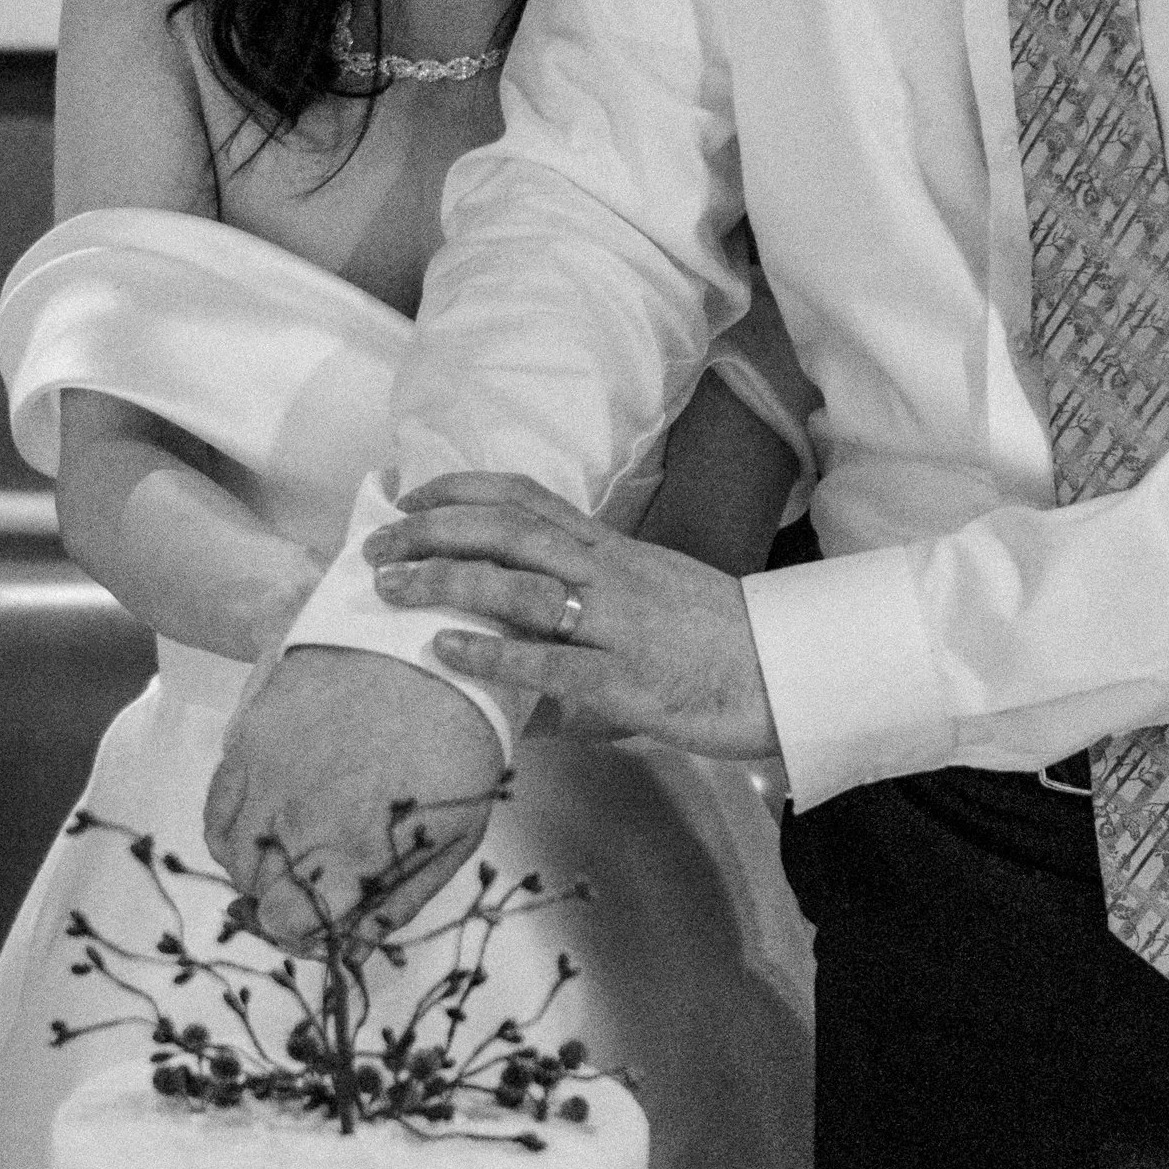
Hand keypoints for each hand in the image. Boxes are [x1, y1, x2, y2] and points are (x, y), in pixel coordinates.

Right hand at [202, 646, 506, 946]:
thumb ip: (402, 897)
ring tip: (299, 853)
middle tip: (317, 891)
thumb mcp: (457, 831)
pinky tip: (267, 827)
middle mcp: (299, 819)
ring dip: (261, 871)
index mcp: (355, 849)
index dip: (306, 938)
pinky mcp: (248, 742)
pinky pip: (216, 814)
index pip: (291, 926)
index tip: (327, 927)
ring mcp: (267, 778)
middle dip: (288, 907)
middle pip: (260, 899)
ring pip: (233, 860)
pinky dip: (233, 835)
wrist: (425, 642)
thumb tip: (356, 944)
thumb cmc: (456, 741)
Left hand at [365, 473, 780, 759]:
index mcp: (615, 549)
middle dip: (434, 529)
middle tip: (378, 543)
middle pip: (508, 530)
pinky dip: (490, 652)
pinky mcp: (623, 679)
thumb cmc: (724, 642)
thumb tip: (535, 627)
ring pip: (518, 585)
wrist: (791, 676)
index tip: (410, 492)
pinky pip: (546, 661)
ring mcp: (616, 623)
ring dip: (445, 581)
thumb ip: (595, 600)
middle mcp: (610, 573)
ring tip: (391, 588)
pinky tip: (444, 650)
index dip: (462, 489)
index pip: (528, 498)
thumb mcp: (656, 599)